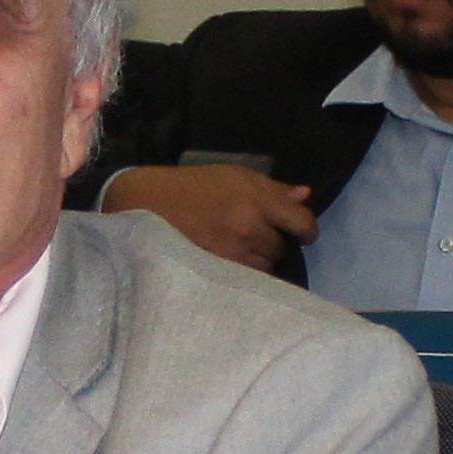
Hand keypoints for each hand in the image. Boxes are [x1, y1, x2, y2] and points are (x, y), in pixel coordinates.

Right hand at [102, 164, 315, 270]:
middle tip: (256, 236)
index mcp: (256, 201)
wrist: (146, 204)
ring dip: (258, 260)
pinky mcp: (215, 271)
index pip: (301, 222)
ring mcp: (231, 253)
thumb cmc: (193, 186)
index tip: (301, 233)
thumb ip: (272, 188)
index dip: (306, 229)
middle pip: (281, 248)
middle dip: (273, 242)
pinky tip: (229, 261)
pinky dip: (241, 271)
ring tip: (240, 250)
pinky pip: (244, 278)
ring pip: (265, 267)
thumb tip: (304, 196)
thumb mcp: (234, 176)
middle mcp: (248, 229)